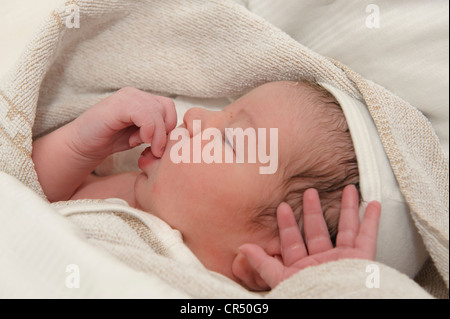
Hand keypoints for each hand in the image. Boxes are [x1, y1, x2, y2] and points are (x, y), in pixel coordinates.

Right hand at [68, 87, 176, 161]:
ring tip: (146, 147)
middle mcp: (135, 94)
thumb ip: (157, 131)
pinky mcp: (118, 105)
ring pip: (157, 111)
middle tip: (156, 150)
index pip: (169, 108)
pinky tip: (139, 141)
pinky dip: (148, 130)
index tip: (159, 146)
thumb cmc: (111, 140)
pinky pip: (145, 114)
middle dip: (165, 133)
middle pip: (166, 108)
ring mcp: (126, 97)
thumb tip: (176, 136)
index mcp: (142, 100)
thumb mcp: (141, 135)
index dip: (170, 128)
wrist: (82, 145)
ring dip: (157, 134)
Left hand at [237, 185, 380, 289]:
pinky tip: (373, 204)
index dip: (287, 224)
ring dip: (347, 208)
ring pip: (345, 228)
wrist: (335, 305)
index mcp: (302, 267)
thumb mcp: (282, 279)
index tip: (282, 206)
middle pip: (317, 230)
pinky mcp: (361, 260)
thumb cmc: (307, 295)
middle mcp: (322, 262)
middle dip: (313, 210)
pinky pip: (368, 236)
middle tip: (309, 192)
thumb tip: (243, 247)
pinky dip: (371, 220)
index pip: (292, 241)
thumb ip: (264, 264)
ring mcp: (342, 259)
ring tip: (348, 188)